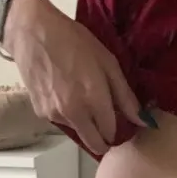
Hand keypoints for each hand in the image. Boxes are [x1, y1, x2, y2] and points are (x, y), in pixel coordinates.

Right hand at [6, 0, 142, 157]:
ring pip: (77, 131)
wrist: (33, 33)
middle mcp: (74, 113)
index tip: (116, 119)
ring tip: (78, 95)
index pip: (111, 132)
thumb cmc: (74, 41)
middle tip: (104, 122)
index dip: (117, 128)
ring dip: (83, 123)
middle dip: (103, 138)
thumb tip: (143, 120)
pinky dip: (66, 114)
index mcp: (94, 99)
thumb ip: (125, 95)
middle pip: (94, 144)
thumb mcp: (107, 62)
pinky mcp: (40, 113)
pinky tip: (62, 92)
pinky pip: (61, 122)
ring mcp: (55, 115)